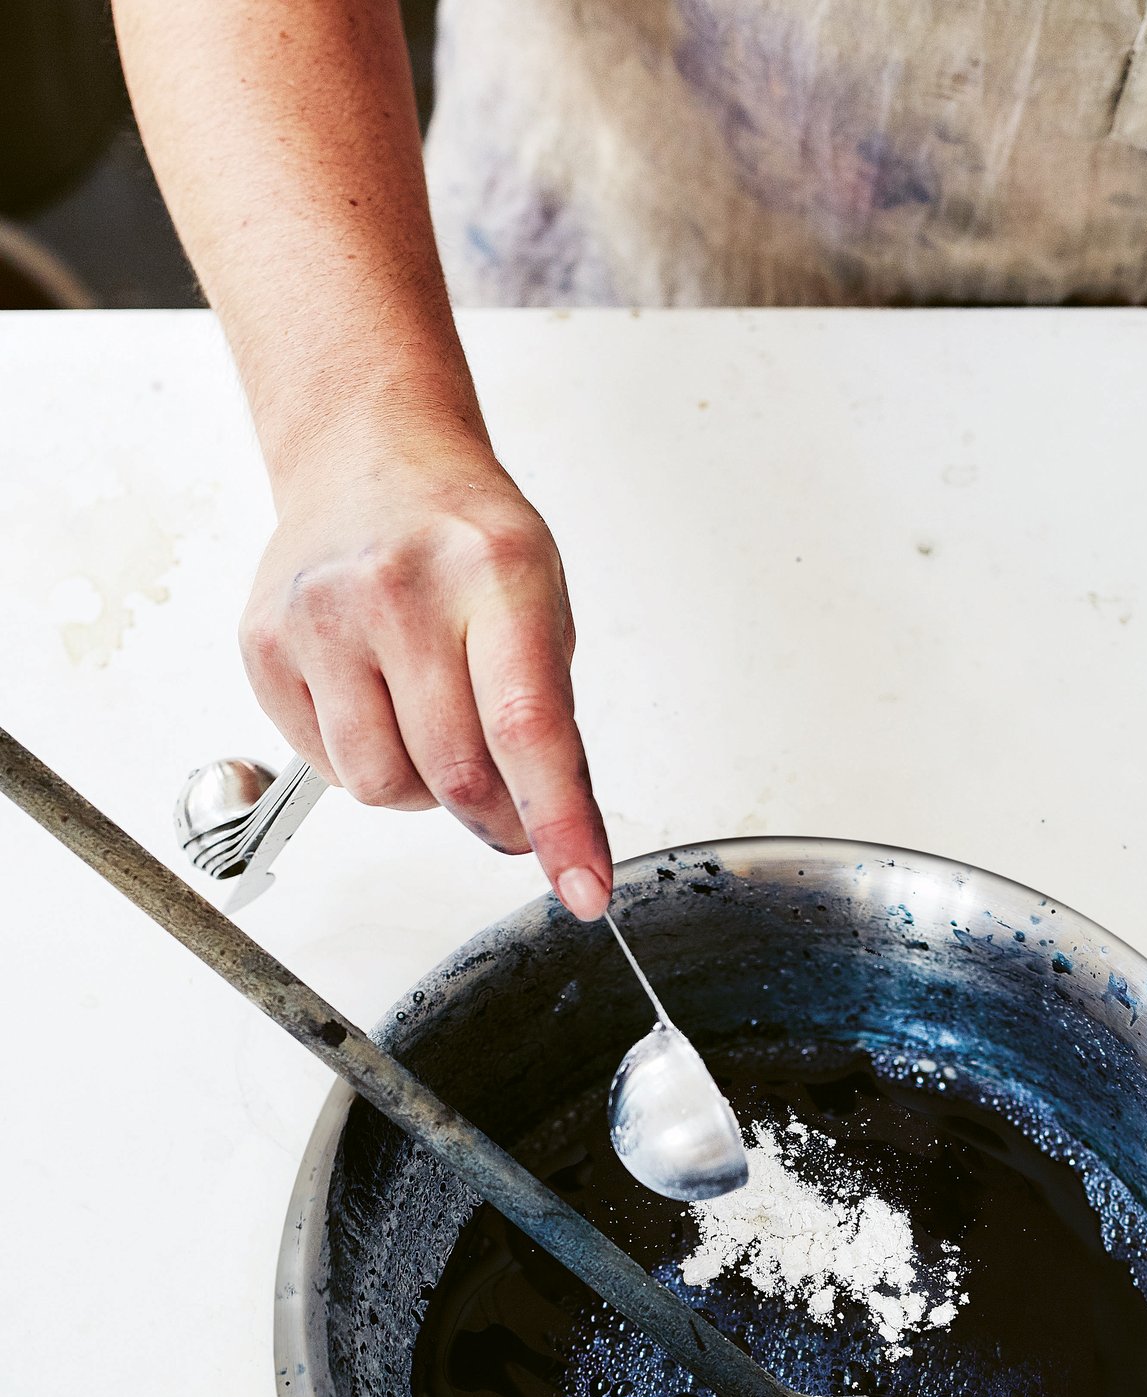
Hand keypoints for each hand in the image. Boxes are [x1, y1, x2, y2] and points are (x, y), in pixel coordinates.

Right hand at [239, 436, 611, 919]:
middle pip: (454, 775)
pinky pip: (329, 769)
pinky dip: (367, 763)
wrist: (367, 458)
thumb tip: (548, 832)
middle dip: (494, 815)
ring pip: (383, 788)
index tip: (585, 891)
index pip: (528, 727)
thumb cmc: (463, 538)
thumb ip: (548, 717)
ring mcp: (321, 617)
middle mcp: (398, 589)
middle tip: (506, 801)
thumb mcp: (541, 601)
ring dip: (422, 790)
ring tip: (429, 721)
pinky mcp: (265, 645)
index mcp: (493, 573)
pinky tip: (376, 700)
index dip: (559, 823)